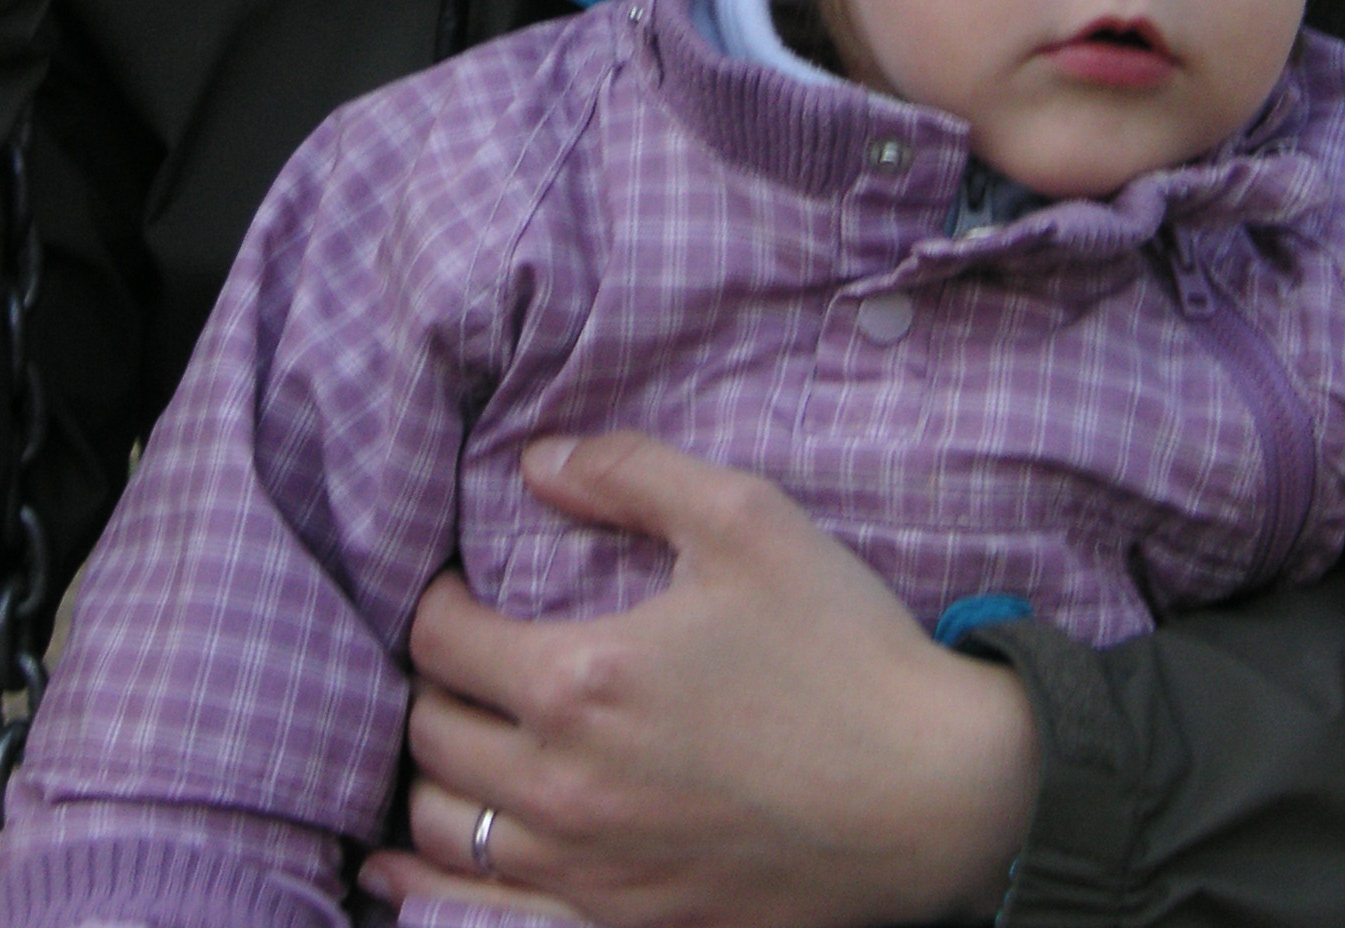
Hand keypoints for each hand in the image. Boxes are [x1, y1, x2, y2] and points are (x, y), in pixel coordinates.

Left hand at [368, 434, 1036, 927]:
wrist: (936, 796)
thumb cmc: (843, 647)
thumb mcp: (748, 519)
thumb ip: (631, 471)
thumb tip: (536, 462)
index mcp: (584, 680)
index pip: (441, 641)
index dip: (438, 601)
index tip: (462, 587)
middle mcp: (567, 787)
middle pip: (433, 735)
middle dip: (437, 683)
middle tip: (472, 654)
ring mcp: (593, 871)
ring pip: (445, 830)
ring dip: (441, 775)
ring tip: (472, 735)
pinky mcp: (627, 925)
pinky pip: (483, 915)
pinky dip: (434, 885)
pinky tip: (408, 865)